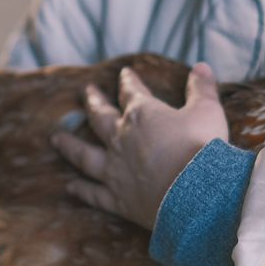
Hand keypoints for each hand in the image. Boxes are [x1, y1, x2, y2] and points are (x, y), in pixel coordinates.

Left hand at [51, 63, 227, 230]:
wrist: (197, 195)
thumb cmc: (202, 147)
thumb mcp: (208, 110)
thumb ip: (202, 88)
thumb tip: (202, 66)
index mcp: (143, 114)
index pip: (132, 92)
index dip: (128, 82)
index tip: (124, 74)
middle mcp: (122, 139)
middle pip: (101, 117)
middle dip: (93, 102)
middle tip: (86, 91)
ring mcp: (115, 170)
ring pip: (85, 155)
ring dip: (70, 146)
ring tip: (56, 139)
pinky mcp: (118, 199)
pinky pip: (93, 193)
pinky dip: (81, 190)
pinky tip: (70, 187)